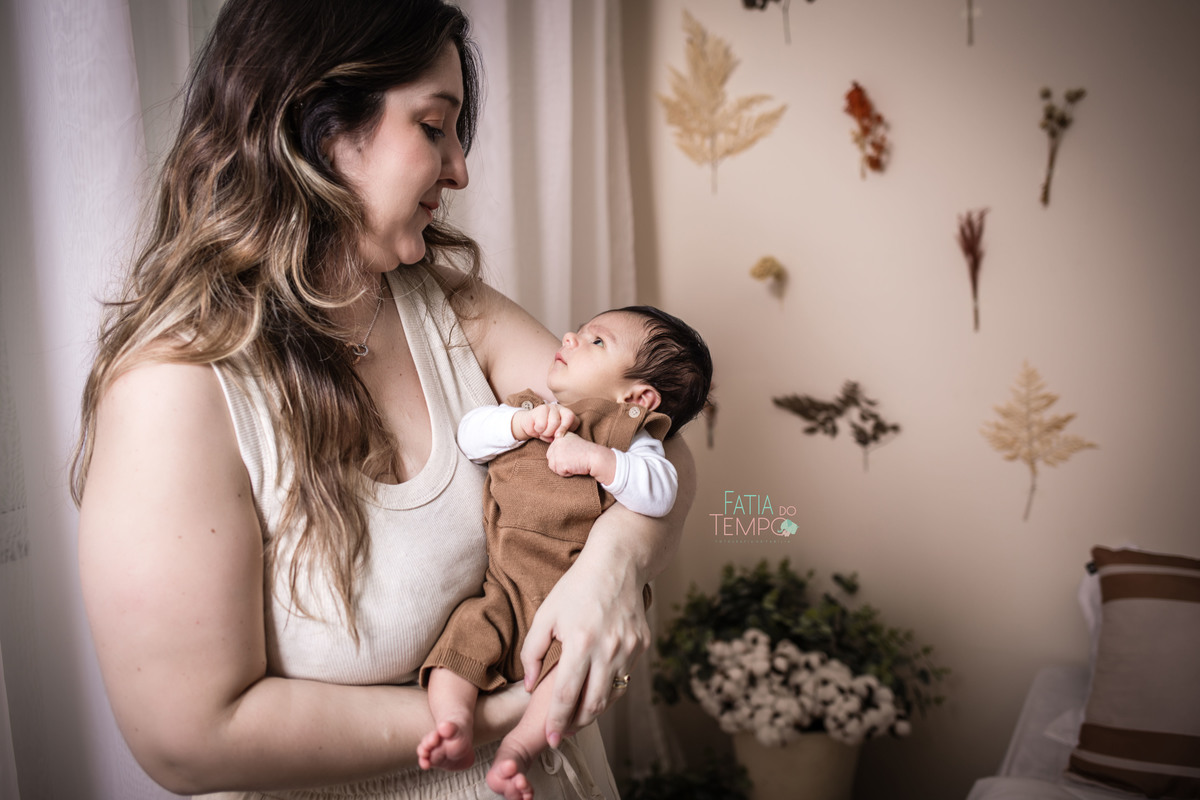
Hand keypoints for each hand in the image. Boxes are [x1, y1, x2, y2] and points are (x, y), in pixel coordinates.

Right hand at [513, 403, 575, 442]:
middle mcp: (559, 408)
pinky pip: (541, 425)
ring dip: (546, 432)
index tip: (559, 436)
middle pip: (561, 422)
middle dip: (554, 432)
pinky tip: (537, 427)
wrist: (530, 425)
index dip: (566, 429)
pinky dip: (538, 430)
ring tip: (542, 431)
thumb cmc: (546, 431)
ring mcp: (550, 407)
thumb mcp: (556, 434)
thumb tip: (560, 437)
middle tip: (549, 435)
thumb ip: (561, 434)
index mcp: (566, 413)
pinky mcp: (540, 408)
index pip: (572, 418)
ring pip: (553, 424)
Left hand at [520, 538, 648, 746]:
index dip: (556, 722)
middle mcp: (608, 650)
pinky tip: (595, 690)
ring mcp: (629, 649)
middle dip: (576, 725)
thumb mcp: (546, 615)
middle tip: (562, 734)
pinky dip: (609, 690)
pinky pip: (624, 678)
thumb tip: (529, 686)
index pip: (566, 696)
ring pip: (611, 696)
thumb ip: (533, 652)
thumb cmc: (576, 587)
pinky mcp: (641, 645)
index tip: (549, 739)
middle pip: (592, 705)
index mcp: (581, 643)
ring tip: (576, 718)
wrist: (618, 563)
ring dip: (593, 712)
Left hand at [545, 432, 612, 480]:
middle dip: (561, 463)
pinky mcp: (559, 461)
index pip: (552, 452)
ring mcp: (557, 451)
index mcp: (559, 436)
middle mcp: (556, 442)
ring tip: (574, 462)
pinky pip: (559, 472)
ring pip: (553, 466)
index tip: (574, 454)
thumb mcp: (572, 443)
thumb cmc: (586, 452)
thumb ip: (561, 446)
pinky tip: (575, 466)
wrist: (595, 457)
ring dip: (563, 468)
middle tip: (573, 459)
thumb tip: (551, 456)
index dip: (563, 457)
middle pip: (550, 459)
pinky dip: (567, 473)